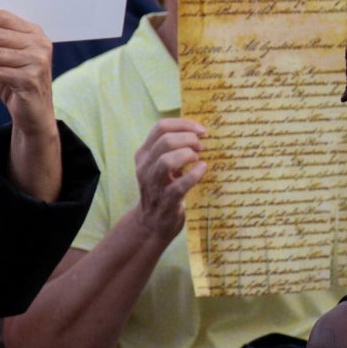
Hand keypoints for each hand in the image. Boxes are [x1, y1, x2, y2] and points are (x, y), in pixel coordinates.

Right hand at [133, 118, 208, 235]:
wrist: (152, 223)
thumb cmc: (163, 188)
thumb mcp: (161, 166)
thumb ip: (172, 149)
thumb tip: (199, 131)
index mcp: (144, 154)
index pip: (160, 127)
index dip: (183, 124)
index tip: (201, 130)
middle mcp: (145, 167)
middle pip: (165, 141)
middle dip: (188, 139)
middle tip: (200, 146)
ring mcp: (154, 185)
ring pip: (167, 160)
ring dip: (188, 155)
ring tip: (198, 158)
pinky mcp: (166, 201)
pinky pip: (179, 185)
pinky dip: (194, 175)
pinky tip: (203, 169)